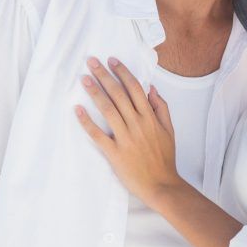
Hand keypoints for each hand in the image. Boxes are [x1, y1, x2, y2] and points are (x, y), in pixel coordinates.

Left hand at [74, 57, 181, 204]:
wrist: (161, 185)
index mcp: (150, 117)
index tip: (112, 61)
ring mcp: (125, 138)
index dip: (122, 72)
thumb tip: (152, 89)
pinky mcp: (114, 152)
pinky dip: (87, 122)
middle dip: (104, 76)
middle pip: (118, 94)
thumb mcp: (169, 130)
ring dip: (95, 92)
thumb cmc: (164, 158)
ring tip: (84, 79)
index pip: (135, 88)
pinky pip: (98, 135)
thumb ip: (161, 108)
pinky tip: (78, 110)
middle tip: (92, 62)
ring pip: (108, 110)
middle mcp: (137, 124)